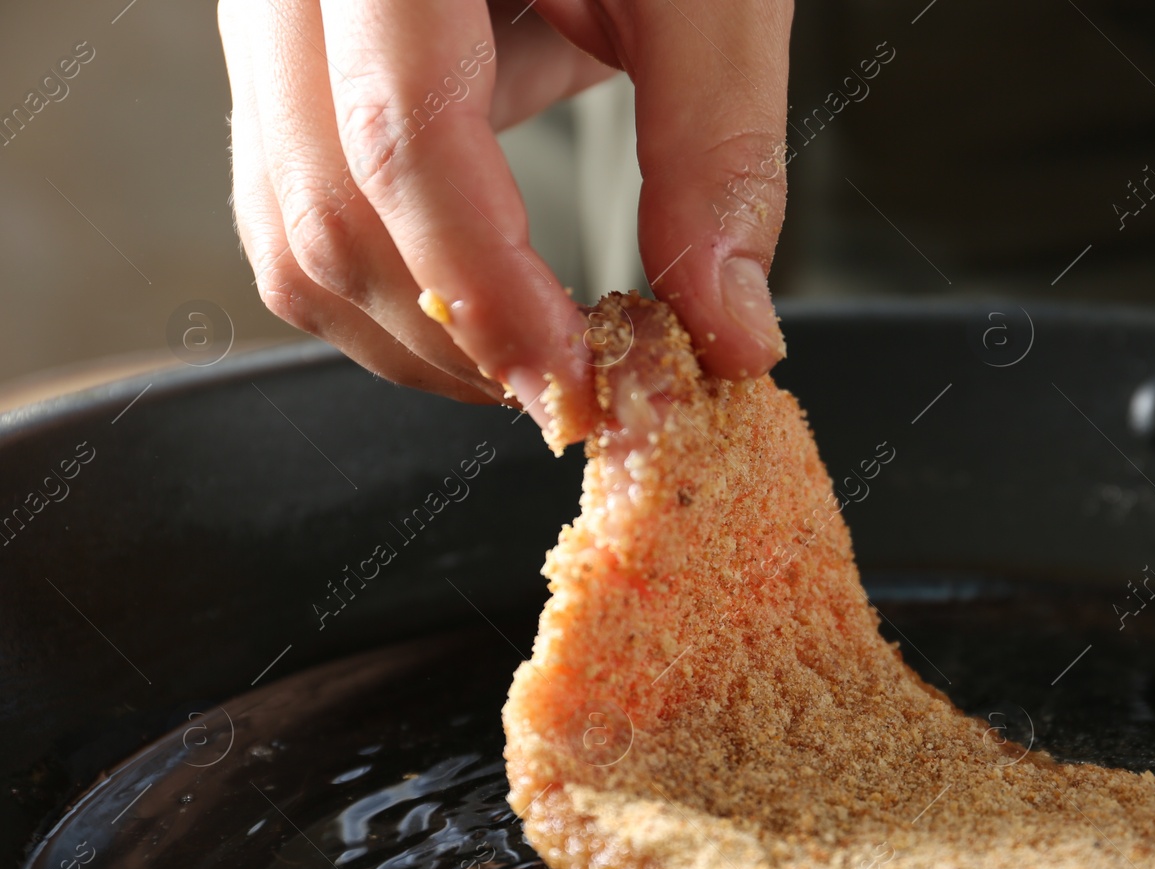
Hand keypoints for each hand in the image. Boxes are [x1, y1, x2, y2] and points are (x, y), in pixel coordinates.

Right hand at [219, 0, 791, 447]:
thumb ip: (716, 148)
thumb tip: (728, 332)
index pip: (402, 136)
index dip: (487, 289)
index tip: (579, 386)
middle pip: (324, 210)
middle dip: (455, 337)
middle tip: (576, 393)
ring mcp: (274, 22)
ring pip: (289, 234)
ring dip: (415, 334)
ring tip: (537, 362)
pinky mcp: (291, 67)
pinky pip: (296, 210)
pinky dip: (390, 288)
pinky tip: (484, 308)